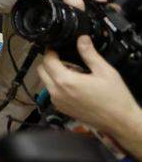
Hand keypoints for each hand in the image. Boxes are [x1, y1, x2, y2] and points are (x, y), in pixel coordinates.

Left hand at [35, 0, 139, 137]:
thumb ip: (89, 54)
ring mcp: (58, 102)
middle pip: (41, 71)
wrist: (120, 121)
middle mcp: (57, 93)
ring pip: (45, 82)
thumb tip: (82, 40)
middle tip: (64, 59)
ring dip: (53, 75)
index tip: (56, 47)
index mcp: (66, 81)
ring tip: (74, 73)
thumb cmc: (115, 98)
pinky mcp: (61, 109)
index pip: (47, 61)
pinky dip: (57, 86)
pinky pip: (52, 93)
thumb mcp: (104, 71)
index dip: (50, 51)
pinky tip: (75, 85)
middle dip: (49, 62)